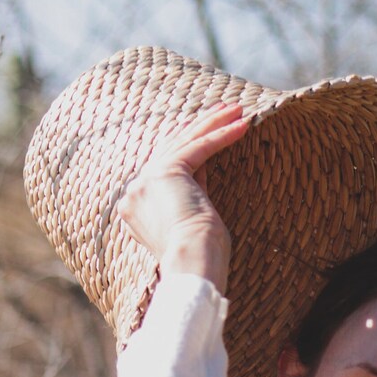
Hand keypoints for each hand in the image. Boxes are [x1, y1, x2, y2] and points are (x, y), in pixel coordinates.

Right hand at [117, 103, 249, 287]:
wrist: (192, 267)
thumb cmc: (200, 259)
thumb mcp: (193, 221)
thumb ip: (192, 195)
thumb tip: (204, 169)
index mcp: (136, 210)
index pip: (164, 170)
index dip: (186, 150)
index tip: (202, 134)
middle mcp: (135, 193)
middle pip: (170, 149)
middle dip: (198, 128)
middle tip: (220, 111)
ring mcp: (146, 181)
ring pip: (182, 142)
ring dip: (211, 123)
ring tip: (235, 110)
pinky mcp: (166, 173)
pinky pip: (197, 147)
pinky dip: (220, 135)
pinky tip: (241, 124)